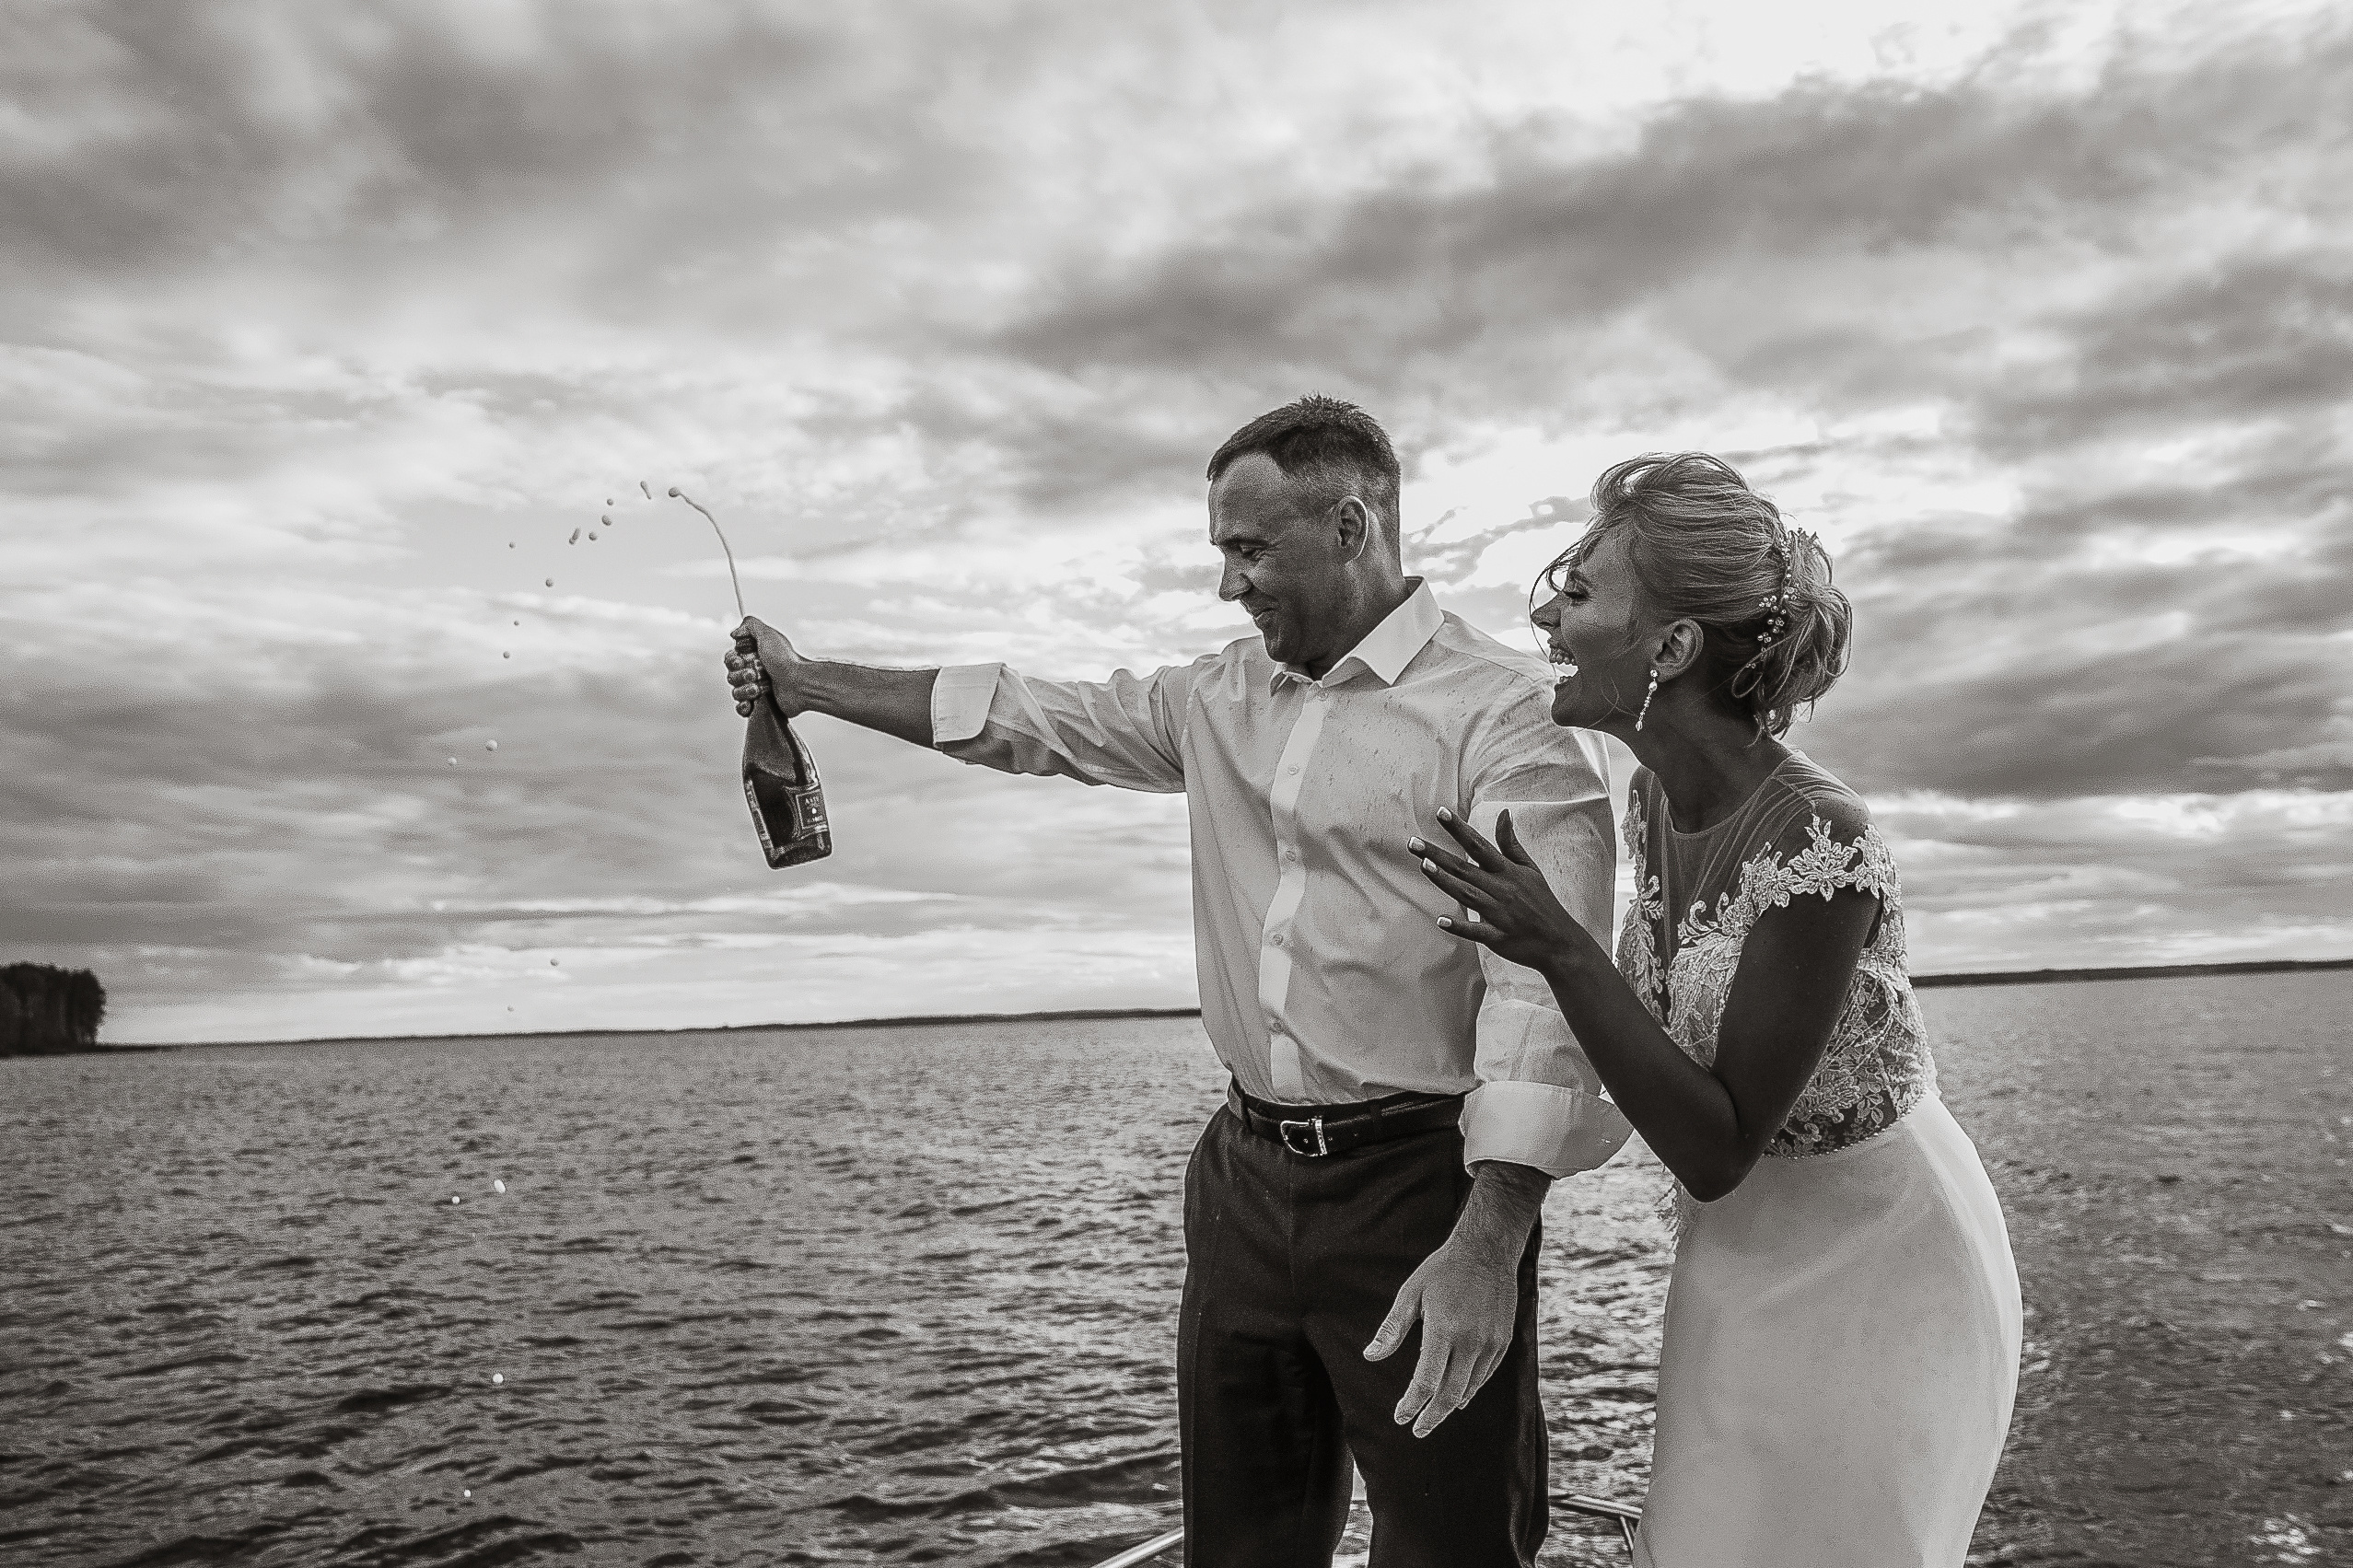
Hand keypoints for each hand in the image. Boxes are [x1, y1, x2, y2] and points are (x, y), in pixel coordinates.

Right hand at [725, 616, 806, 717]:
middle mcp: (756, 671)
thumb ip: (750, 625)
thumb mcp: (768, 634)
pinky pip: (742, 708)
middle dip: (741, 675)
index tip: (740, 660)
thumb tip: (734, 633)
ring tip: (759, 688)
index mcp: (755, 656)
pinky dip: (743, 706)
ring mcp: (758, 689)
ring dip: (745, 690)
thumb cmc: (786, 660)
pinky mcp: (762, 705)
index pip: (730, 659)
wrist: (800, 683)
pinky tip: (751, 703)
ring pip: (735, 692)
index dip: (732, 661)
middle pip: (731, 676)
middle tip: (755, 674)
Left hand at [1364, 1230, 1521, 1436]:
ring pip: (1470, 1387)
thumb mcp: (1411, 1294)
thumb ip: (1392, 1330)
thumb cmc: (1443, 1270)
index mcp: (1443, 1330)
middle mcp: (1470, 1341)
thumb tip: (1370, 1356)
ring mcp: (1491, 1342)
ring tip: (1434, 1415)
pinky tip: (1460, 1395)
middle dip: (1431, 1416)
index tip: (1400, 1417)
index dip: (1412, 1404)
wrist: (1488, 1250)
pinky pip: (1486, 1374)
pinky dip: (1471, 1389)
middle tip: (1417, 1430)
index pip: (1426, 1381)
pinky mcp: (1504, 1340)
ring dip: (1450, 1405)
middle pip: (1449, 1393)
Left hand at [1412, 808, 1588, 973]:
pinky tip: (1441, 920)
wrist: (1560, 941)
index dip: (1459, 829)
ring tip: (1424, 866)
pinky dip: (1460, 926)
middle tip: (1412, 843)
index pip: (1479, 845)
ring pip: (1468, 895)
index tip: (1440, 812)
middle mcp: (1502, 889)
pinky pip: (1477, 931)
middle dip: (1437, 855)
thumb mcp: (1530, 869)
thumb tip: (1503, 814)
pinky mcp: (1498, 937)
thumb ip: (1511, 844)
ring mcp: (1499, 914)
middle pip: (1464, 868)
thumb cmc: (1542, 902)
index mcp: (1508, 872)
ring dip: (1445, 881)